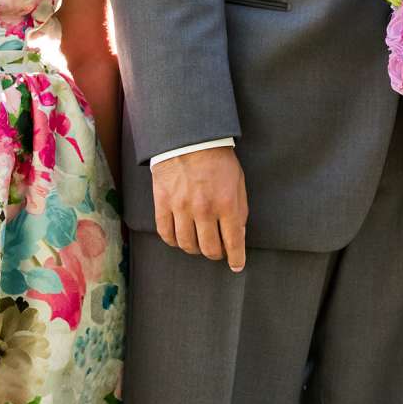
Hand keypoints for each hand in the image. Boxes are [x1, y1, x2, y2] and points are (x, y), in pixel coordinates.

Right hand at [151, 146, 247, 270]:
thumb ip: (239, 210)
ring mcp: (181, 208)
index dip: (236, 258)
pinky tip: (180, 238)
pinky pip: (166, 233)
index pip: (233, 242)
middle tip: (218, 251)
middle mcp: (204, 209)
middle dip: (216, 254)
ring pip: (186, 244)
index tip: (237, 265)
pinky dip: (173, 241)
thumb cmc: (218, 159)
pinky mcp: (163, 203)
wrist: (189, 138)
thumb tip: (238, 235)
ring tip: (199, 244)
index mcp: (226, 204)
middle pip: (209, 249)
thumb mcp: (238, 182)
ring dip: (195, 249)